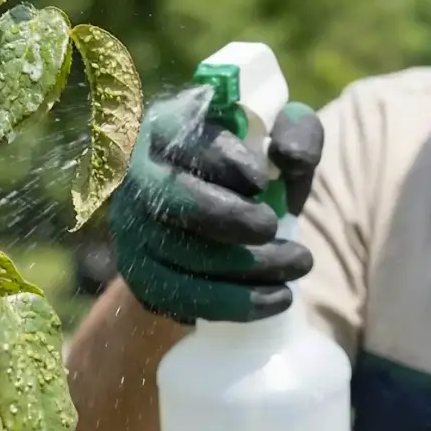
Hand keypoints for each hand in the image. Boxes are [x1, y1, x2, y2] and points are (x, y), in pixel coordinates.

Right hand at [109, 86, 323, 323]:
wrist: (219, 224)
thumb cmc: (253, 170)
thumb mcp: (282, 140)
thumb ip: (298, 134)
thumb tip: (288, 158)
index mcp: (167, 127)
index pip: (180, 135)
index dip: (221, 158)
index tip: (262, 178)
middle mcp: (136, 174)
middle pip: (168, 197)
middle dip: (228, 217)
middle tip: (272, 226)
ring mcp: (131, 227)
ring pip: (179, 253)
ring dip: (247, 265)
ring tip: (298, 264)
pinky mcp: (139, 272)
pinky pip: (180, 297)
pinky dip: (234, 303)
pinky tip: (277, 299)